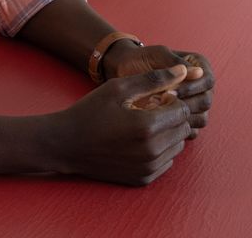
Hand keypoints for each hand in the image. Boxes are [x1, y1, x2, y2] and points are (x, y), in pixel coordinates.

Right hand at [50, 68, 193, 185]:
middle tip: (148, 111)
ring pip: (177, 146)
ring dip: (167, 133)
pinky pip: (166, 162)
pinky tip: (138, 142)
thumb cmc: (90, 112)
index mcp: (147, 127)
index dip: (171, 100)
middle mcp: (152, 151)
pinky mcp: (143, 179)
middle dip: (171, 117)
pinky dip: (159, 150)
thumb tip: (184, 71)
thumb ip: (154, 79)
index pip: (183, 110)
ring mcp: (148, 168)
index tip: (153, 98)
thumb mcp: (119, 88)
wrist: (66, 144)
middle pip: (183, 129)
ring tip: (143, 126)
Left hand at [103, 43, 214, 137]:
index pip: (208, 81)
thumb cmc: (139, 60)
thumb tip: (199, 72)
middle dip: (184, 104)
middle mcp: (200, 86)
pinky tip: (158, 123)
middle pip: (206, 101)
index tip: (169, 92)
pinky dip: (176, 129)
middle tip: (159, 103)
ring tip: (156, 111)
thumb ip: (175, 62)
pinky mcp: (185, 119)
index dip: (190, 88)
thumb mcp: (155, 55)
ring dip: (179, 118)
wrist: (122, 72)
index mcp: (199, 65)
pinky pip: (191, 131)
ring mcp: (194, 104)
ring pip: (201, 118)